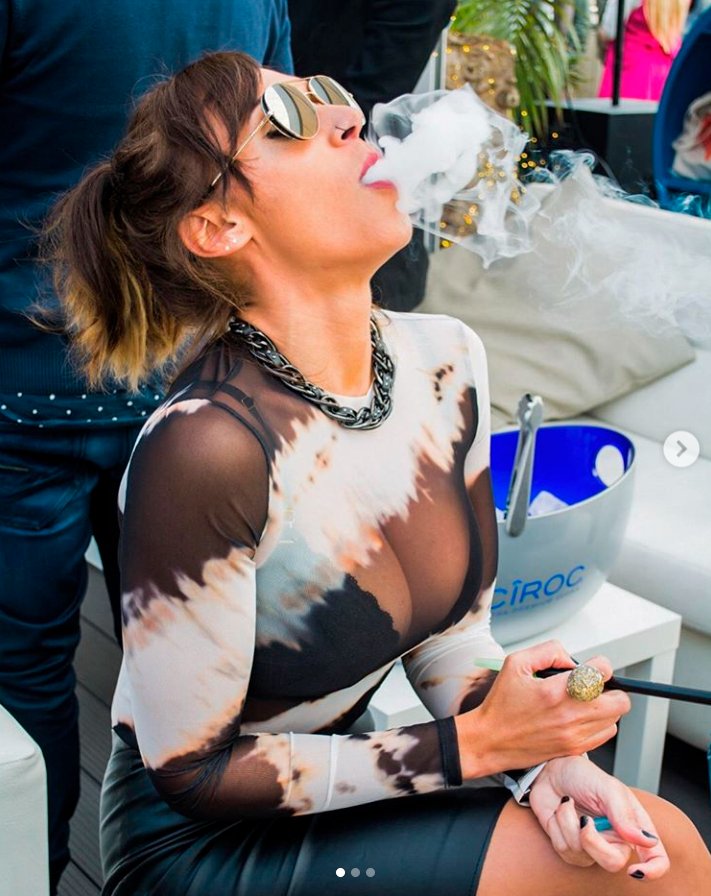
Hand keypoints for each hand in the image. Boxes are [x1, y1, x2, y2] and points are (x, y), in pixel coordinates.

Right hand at [454, 640, 629, 777]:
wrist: (490, 740)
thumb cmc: (501, 704)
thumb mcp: (516, 663)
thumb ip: (548, 651)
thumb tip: (572, 659)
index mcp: (555, 691)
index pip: (601, 672)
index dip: (599, 665)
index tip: (590, 667)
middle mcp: (569, 715)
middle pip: (619, 700)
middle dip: (608, 687)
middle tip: (593, 686)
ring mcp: (574, 735)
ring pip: (615, 717)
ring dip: (605, 706)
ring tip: (585, 702)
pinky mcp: (574, 749)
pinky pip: (606, 734)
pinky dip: (600, 723)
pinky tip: (582, 717)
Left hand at [529, 755, 669, 878]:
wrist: (552, 770)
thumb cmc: (584, 776)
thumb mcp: (607, 788)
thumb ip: (624, 814)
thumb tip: (647, 841)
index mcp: (634, 825)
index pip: (656, 858)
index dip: (652, 871)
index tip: (634, 870)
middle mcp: (615, 840)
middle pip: (612, 863)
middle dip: (592, 842)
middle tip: (585, 820)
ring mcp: (591, 846)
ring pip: (581, 855)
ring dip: (568, 824)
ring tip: (567, 803)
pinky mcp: (569, 847)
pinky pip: (563, 849)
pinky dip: (556, 826)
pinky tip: (559, 811)